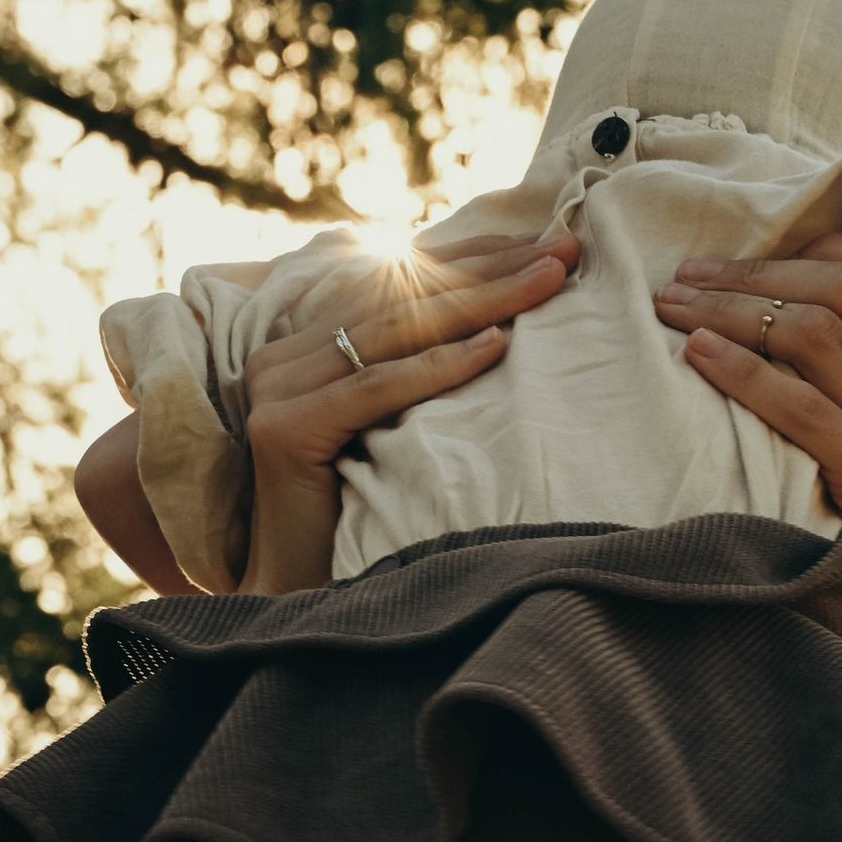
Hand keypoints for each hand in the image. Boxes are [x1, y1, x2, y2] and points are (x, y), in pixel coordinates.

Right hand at [239, 223, 575, 592]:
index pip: (400, 283)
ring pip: (395, 332)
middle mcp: (283, 356)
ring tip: (548, 281)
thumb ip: (414, 377)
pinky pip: (377, 388)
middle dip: (490, 269)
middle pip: (403, 297)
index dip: (474, 258)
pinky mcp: (285, 430)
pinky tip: (497, 345)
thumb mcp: (389, 432)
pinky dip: (440, 366)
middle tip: (563, 249)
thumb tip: (500, 325)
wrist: (296, 601)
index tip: (547, 240)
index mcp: (306, 346)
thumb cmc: (354, 521)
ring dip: (481, 301)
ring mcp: (277, 389)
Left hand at [653, 237, 841, 825]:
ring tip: (670, 305)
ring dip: (733, 308)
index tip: (743, 253)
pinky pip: (805, 407)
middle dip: (758, 270)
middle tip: (684, 274)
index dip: (818, 245)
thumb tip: (772, 347)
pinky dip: (742, 371)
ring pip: (820, 332)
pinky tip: (693, 357)